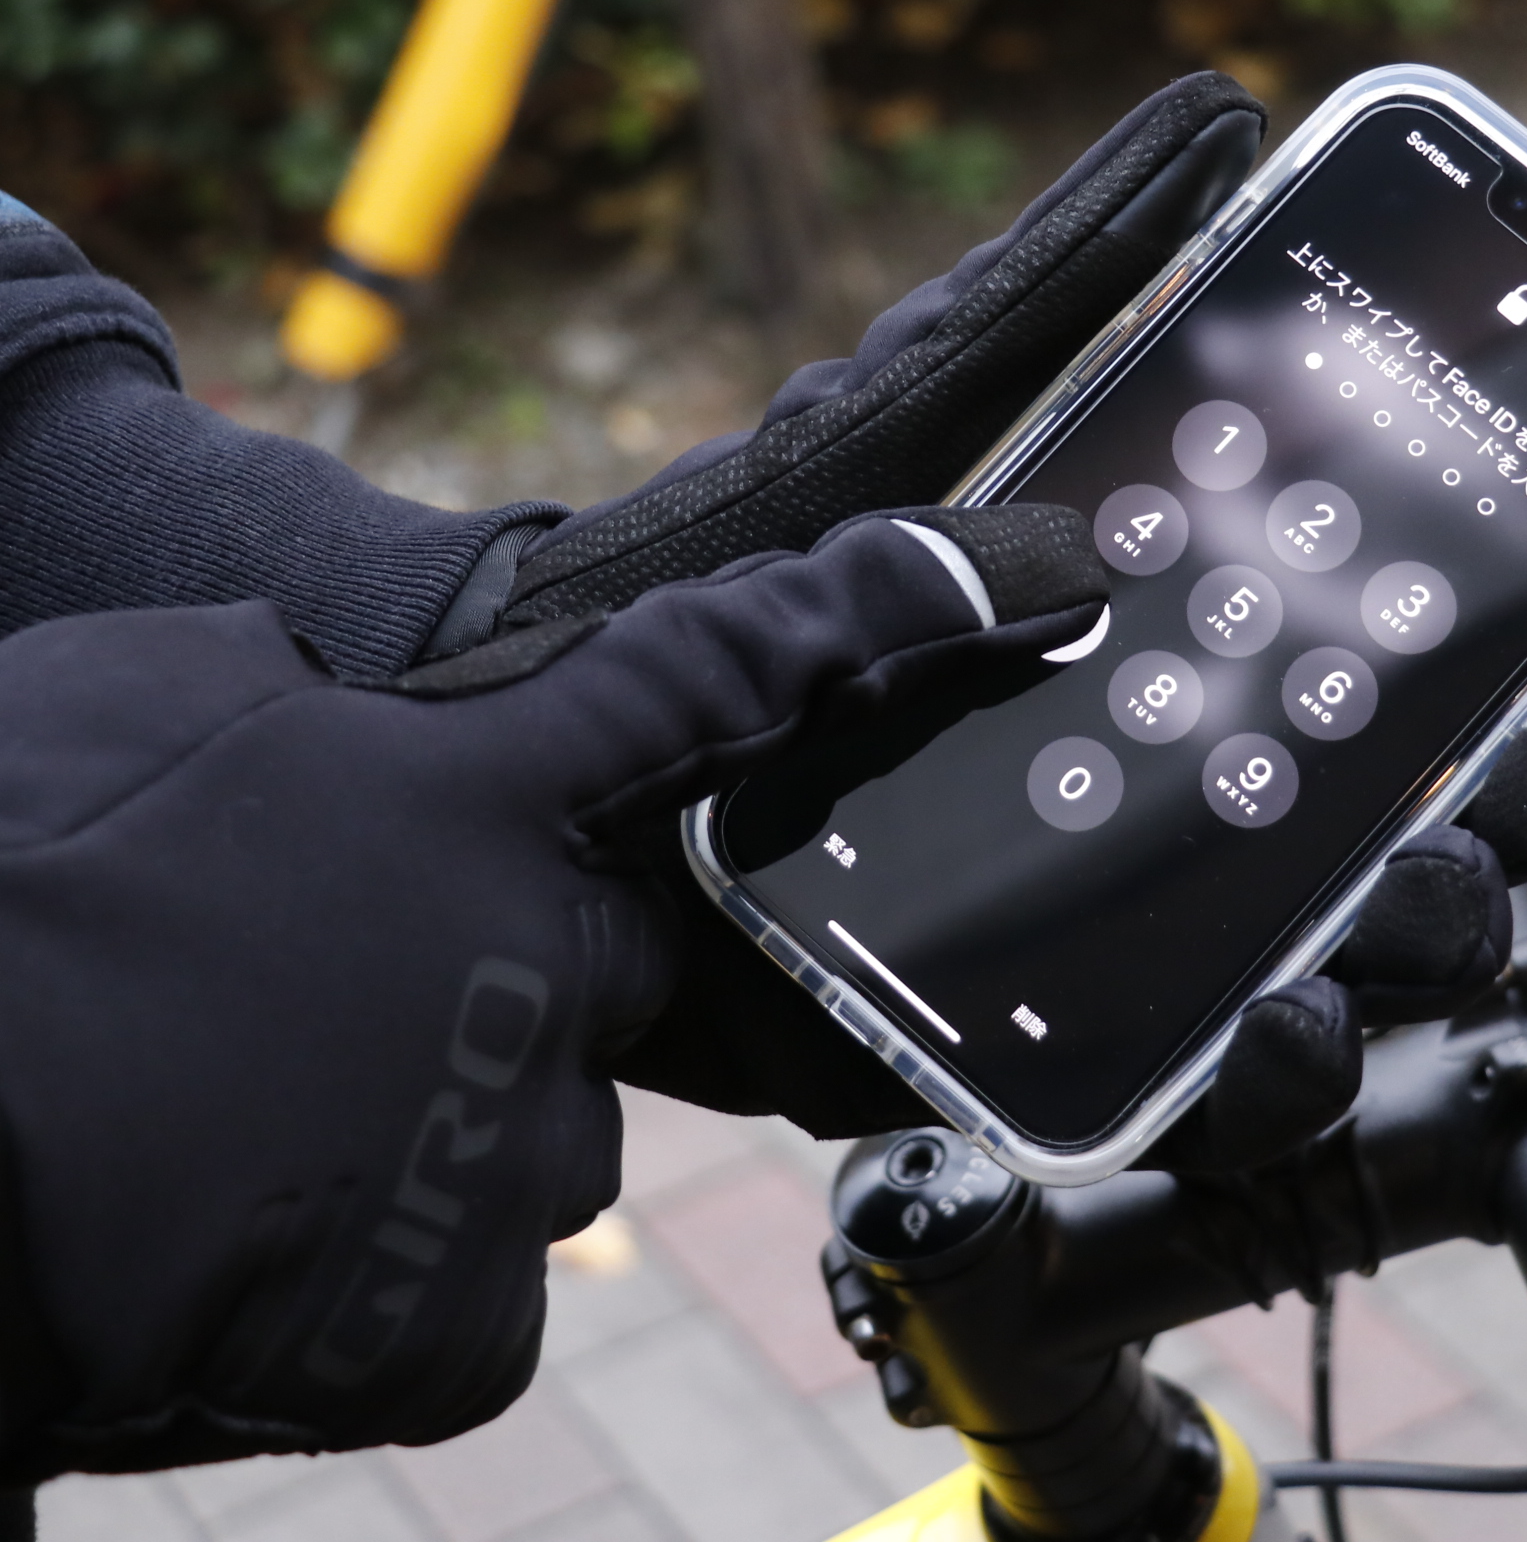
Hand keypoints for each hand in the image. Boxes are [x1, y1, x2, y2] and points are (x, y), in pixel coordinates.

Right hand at [0, 506, 1102, 1475]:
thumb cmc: (0, 887)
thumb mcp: (147, 705)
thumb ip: (295, 699)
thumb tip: (328, 715)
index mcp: (465, 795)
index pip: (731, 673)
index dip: (902, 614)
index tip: (1051, 575)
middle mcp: (536, 963)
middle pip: (636, 959)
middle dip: (536, 964)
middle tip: (360, 989)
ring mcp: (513, 1149)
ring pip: (546, 1128)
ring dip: (443, 1118)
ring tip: (257, 1116)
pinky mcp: (458, 1321)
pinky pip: (471, 1280)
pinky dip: (389, 1262)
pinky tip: (259, 1230)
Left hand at [482, 69, 1526, 1165]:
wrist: (575, 735)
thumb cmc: (761, 547)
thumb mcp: (928, 398)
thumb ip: (1072, 267)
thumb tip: (1221, 103)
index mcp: (1201, 618)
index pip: (1439, 622)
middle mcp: (1195, 763)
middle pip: (1435, 797)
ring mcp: (1132, 902)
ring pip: (1349, 947)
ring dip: (1423, 936)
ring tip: (1426, 899)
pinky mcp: (1050, 1023)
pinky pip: (1196, 1079)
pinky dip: (1261, 1073)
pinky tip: (1271, 1026)